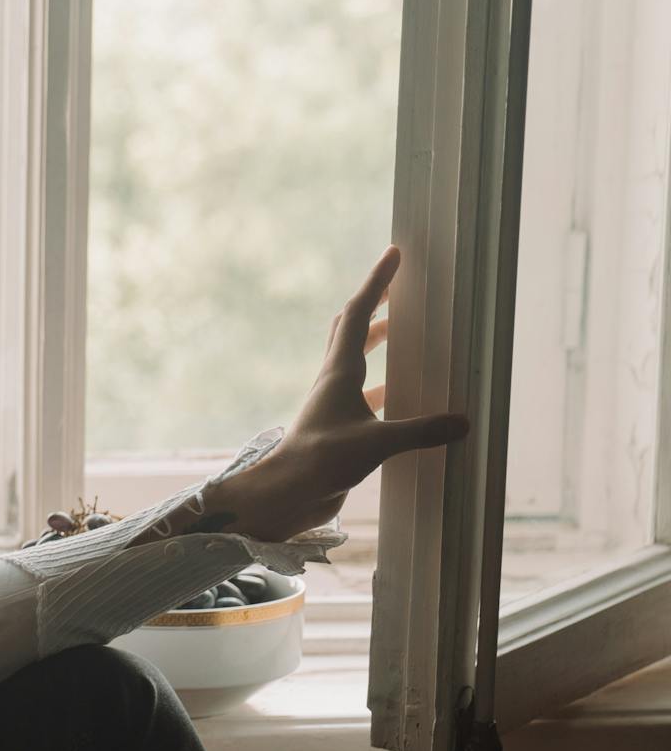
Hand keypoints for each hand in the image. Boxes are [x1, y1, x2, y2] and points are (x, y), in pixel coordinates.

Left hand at [207, 245, 470, 540]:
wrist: (287, 495)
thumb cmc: (322, 461)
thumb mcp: (378, 442)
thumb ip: (421, 430)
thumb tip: (463, 422)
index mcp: (338, 372)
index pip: (357, 314)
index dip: (376, 283)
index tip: (393, 255)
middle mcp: (333, 382)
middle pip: (351, 331)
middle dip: (374, 307)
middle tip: (398, 292)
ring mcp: (333, 405)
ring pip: (355, 362)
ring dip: (378, 346)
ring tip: (406, 337)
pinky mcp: (338, 428)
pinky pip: (364, 397)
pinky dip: (384, 388)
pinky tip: (402, 397)